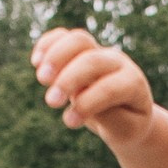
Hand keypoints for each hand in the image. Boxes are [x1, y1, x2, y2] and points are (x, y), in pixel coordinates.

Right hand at [34, 26, 155, 145]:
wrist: (126, 114)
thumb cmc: (124, 124)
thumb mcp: (123, 130)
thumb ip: (108, 116)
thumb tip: (80, 98)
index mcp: (132, 83)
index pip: (109, 87)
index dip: (87, 103)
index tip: (68, 122)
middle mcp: (117, 62)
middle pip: (92, 60)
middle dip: (69, 80)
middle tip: (51, 103)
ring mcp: (99, 51)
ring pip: (78, 40)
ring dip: (56, 57)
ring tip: (41, 79)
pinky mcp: (82, 49)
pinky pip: (64, 37)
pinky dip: (47, 44)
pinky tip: (36, 62)